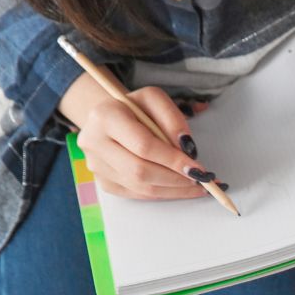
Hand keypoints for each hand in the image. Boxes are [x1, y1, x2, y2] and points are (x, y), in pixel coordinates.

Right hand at [59, 74, 220, 201]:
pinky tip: (181, 188)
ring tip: (197, 186)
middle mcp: (94, 142)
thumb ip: (172, 118)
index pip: (144, 145)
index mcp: (105, 116)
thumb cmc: (136, 109)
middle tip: (201, 180)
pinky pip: (138, 194)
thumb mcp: (155, 100)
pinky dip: (164, 193)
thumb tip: (187, 148)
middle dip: (176, 179)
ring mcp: (96, 165)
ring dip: (174, 190)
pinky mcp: (104, 182)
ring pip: (141, 187)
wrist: (110, 119)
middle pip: (141, 171)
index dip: (173, 160)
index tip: (197, 168)